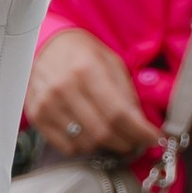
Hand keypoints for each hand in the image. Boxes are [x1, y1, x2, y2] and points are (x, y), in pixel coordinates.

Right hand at [25, 29, 154, 159]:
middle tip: (135, 140)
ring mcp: (48, 104)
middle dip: (127, 142)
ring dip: (105, 145)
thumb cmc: (81, 53)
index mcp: (87, 70)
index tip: (154, 138)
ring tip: (111, 134)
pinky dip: (83, 146)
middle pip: (103, 132)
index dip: (140, 132)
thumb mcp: (111, 62)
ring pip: (86, 143)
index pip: (119, 113)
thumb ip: (126, 93)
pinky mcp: (37, 116)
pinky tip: (88, 133)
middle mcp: (65, 88)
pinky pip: (67, 146)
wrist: (44, 46)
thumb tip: (140, 124)